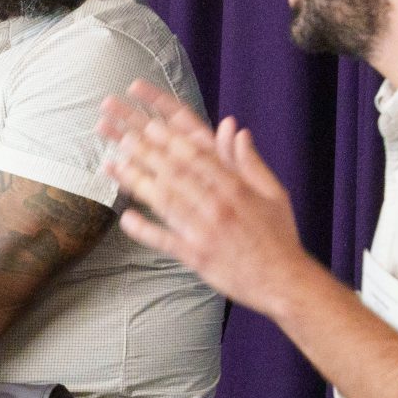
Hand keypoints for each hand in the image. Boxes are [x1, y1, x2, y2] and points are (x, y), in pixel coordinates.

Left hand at [98, 79, 311, 316]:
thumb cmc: (278, 235)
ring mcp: (206, 230)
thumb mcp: (273, 193)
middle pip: (175, 169)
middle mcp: (219, 204)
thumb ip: (250, 161)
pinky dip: (145, 230)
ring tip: (113, 163)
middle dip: (144, 146)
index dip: (169, 130)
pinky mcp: (197, 257)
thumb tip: (236, 128)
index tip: (148, 115)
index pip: (197, 149)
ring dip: (138, 180)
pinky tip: (125, 217)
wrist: (285, 282)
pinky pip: (166, 241)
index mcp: (236, 186)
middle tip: (118, 129)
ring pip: (166, 200)